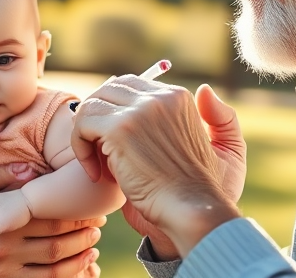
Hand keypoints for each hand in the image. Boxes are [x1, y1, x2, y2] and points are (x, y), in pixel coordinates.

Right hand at [0, 163, 103, 277]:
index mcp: (3, 225)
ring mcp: (1, 272)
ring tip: (91, 253)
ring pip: (50, 272)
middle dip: (81, 241)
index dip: (74, 219)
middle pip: (56, 248)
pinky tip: (72, 273)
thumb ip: (0, 180)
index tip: (91, 213)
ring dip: (75, 263)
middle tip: (98, 232)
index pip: (50, 223)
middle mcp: (5, 251)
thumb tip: (29, 168)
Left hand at [71, 76, 245, 256]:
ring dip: (85, 133)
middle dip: (97, 117)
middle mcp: (159, 96)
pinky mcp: (120, 128)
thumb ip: (209, 118)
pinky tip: (94, 172)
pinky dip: (80, 147)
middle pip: (108, 89)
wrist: (190, 210)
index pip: (130, 85)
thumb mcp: (216, 147)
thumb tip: (203, 90)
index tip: (113, 140)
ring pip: (92, 104)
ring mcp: (139, 110)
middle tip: (96, 148)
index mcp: (178, 96)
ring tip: (95, 162)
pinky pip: (82, 124)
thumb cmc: (196, 187)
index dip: (114, 111)